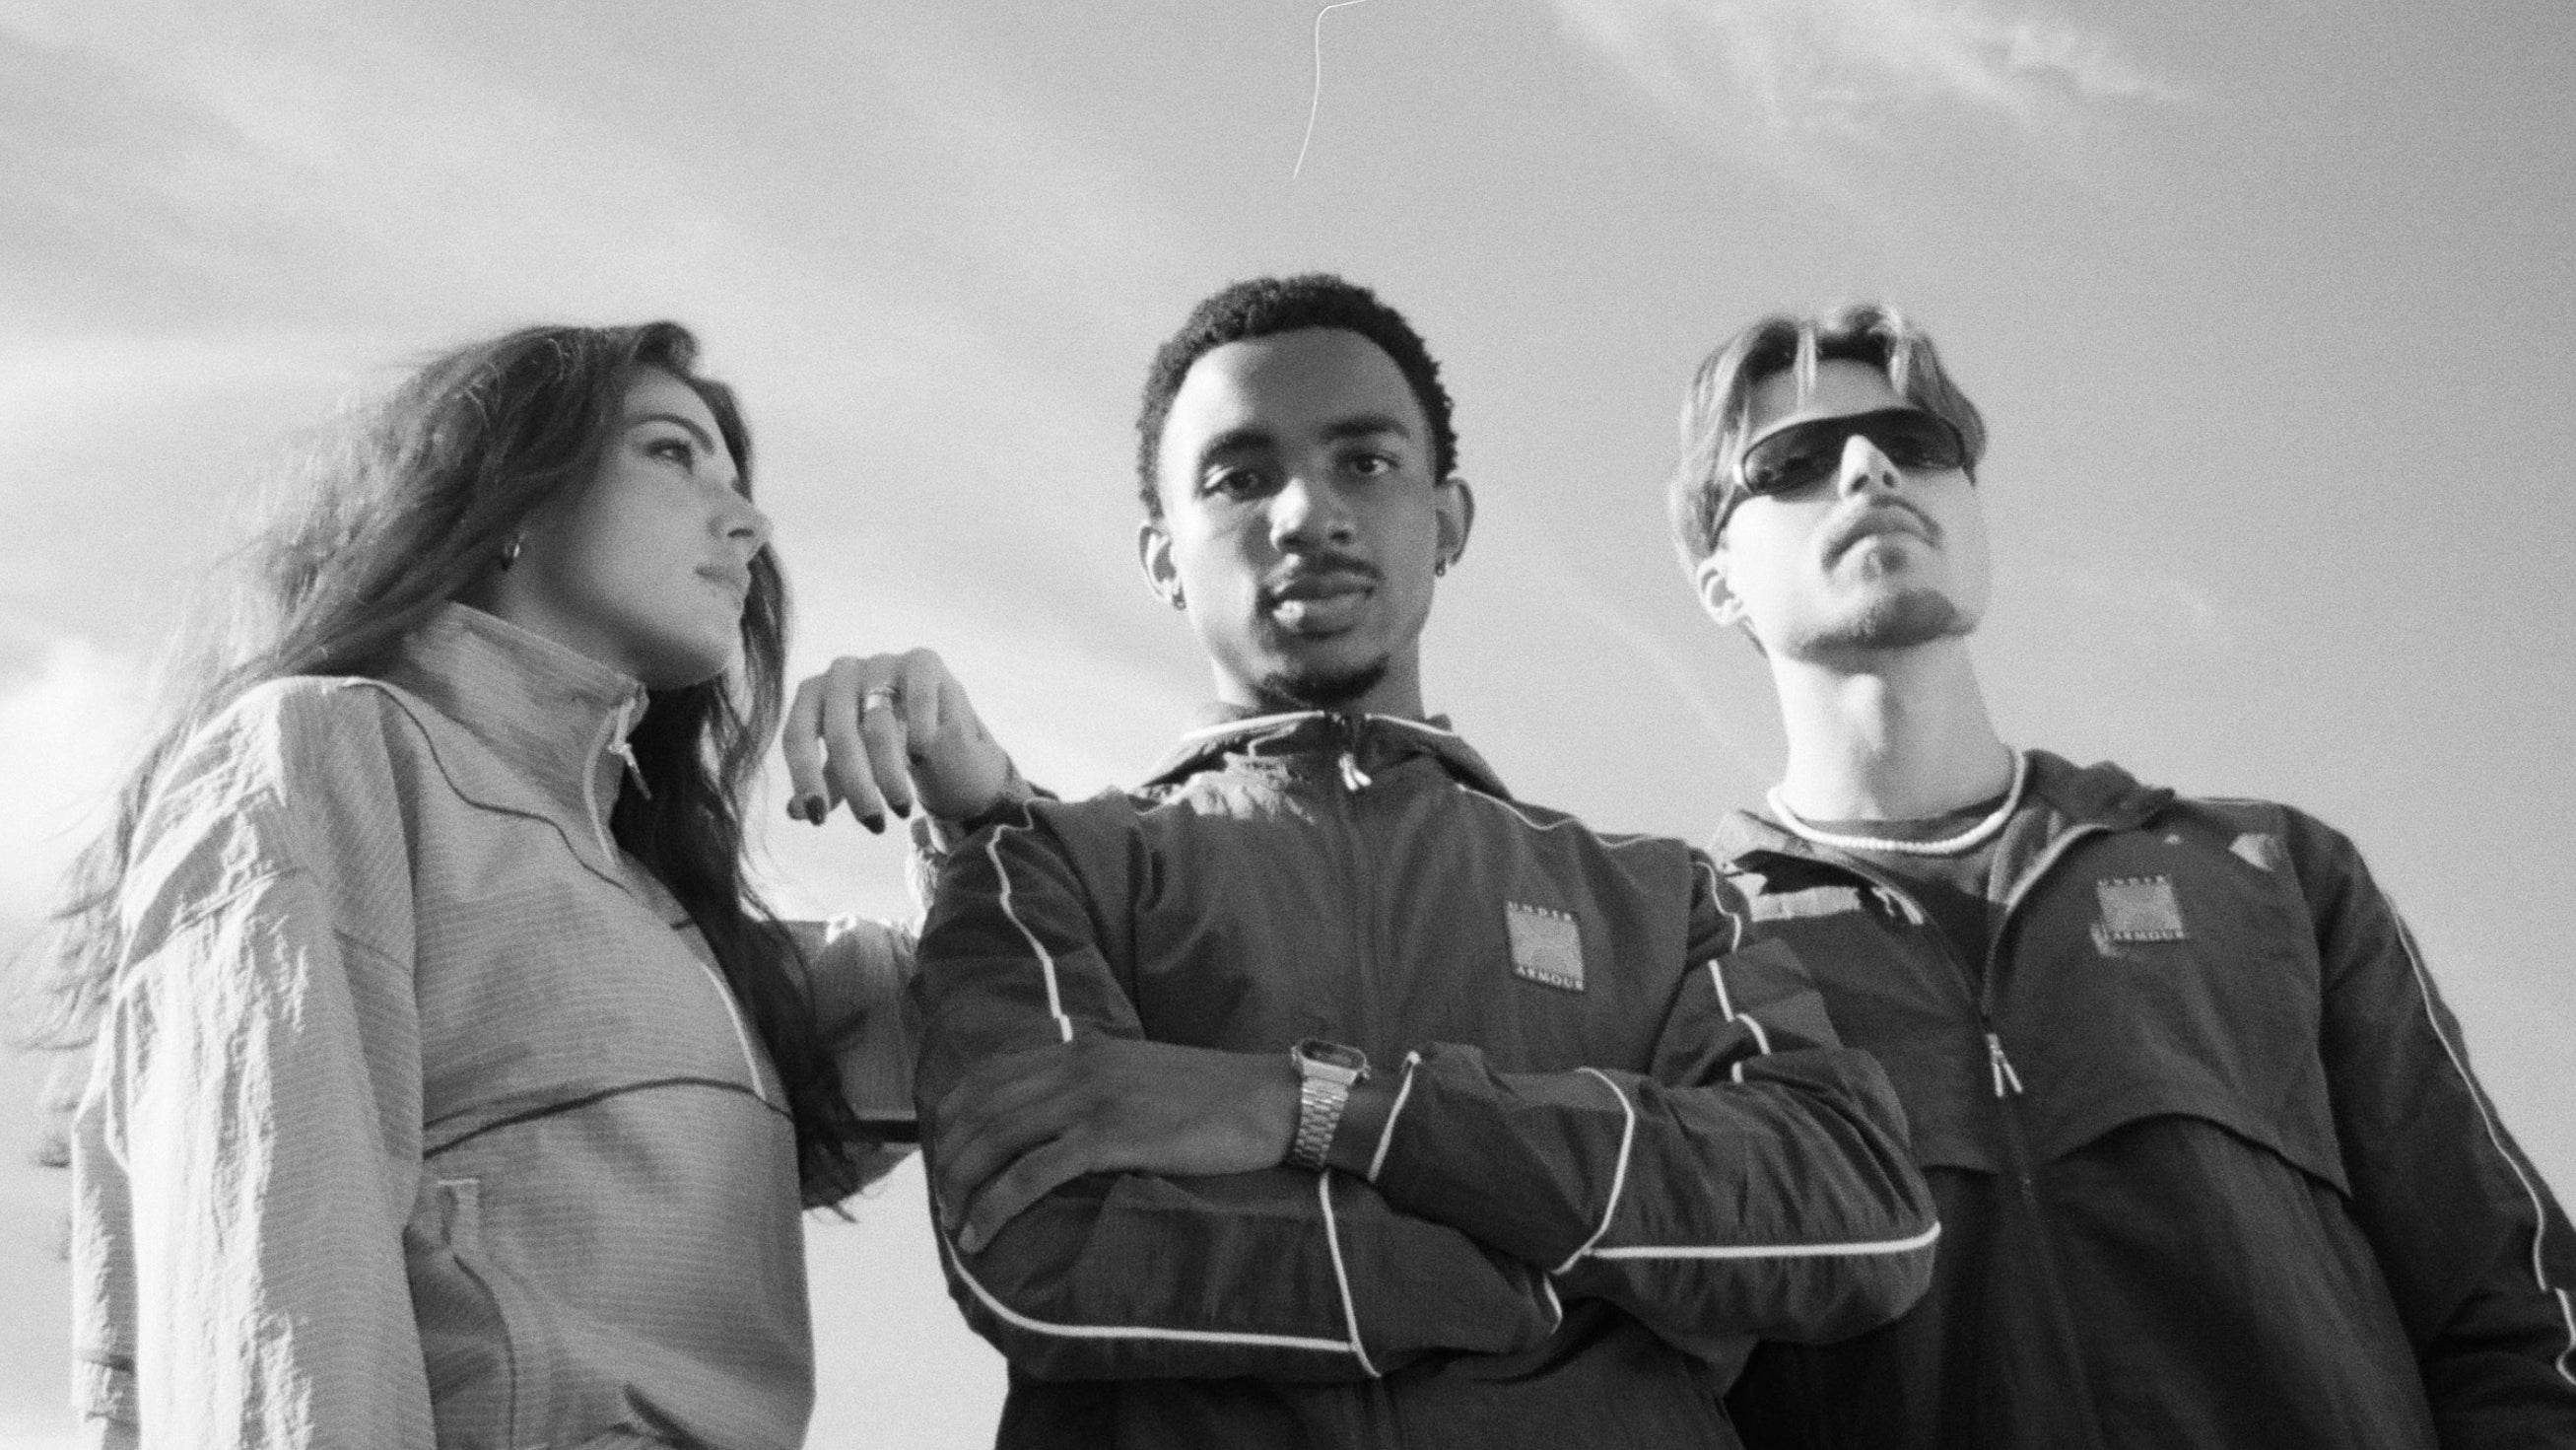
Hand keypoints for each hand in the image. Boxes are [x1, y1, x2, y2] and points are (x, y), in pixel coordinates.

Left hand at [781, 649, 1017, 831]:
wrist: (932, 713)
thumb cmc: (878, 741)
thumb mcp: (847, 765)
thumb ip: (823, 784)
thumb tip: (795, 812)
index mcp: (812, 693)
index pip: (798, 736)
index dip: (805, 779)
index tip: (818, 819)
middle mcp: (841, 673)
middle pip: (840, 734)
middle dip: (857, 786)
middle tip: (873, 823)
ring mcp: (881, 662)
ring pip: (879, 724)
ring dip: (890, 773)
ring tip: (901, 807)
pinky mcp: (922, 661)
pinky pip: (917, 696)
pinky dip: (918, 730)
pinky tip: (920, 758)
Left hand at [930, 1035, 1299, 1252]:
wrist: (1271, 1098)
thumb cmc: (1216, 1097)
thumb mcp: (1142, 1076)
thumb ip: (1097, 1087)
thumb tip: (1060, 1122)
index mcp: (1082, 1049)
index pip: (989, 1075)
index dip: (953, 1117)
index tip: (946, 1156)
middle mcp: (1078, 1066)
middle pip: (982, 1108)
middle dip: (949, 1159)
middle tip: (945, 1202)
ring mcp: (1093, 1099)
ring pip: (996, 1139)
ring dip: (963, 1187)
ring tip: (956, 1225)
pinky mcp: (1111, 1136)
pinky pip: (1031, 1173)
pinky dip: (995, 1206)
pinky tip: (980, 1235)